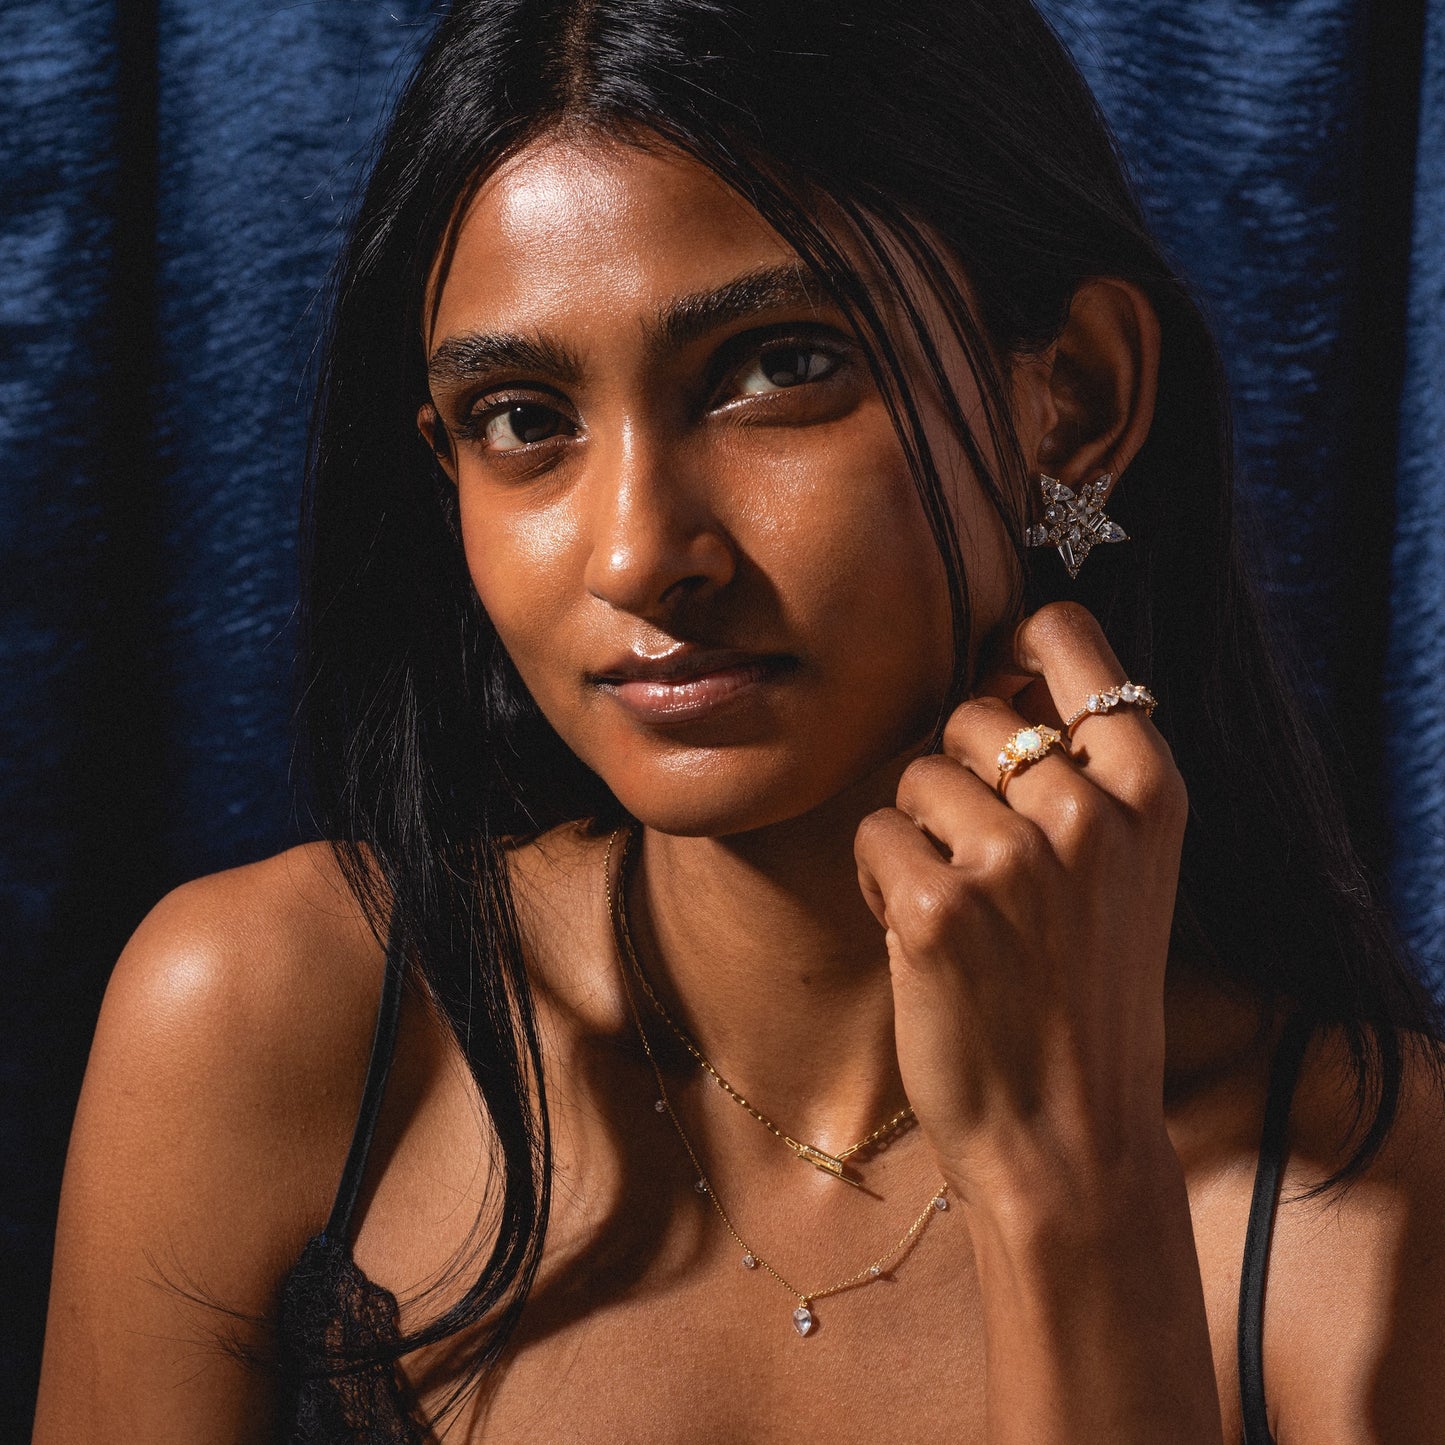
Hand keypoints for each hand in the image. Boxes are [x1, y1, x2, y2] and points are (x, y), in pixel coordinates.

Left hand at [855, 601, 1188, 1207]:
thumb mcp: (1125, 870)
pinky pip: (873, 835)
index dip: (1016, 642)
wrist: (1070, 1139)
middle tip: (982, 859)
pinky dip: (878, 881)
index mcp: (1149, 792)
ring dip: (916, 833)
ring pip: (916, 775)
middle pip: (973, 713)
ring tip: (959, 909)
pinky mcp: (938, 909)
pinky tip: (922, 938)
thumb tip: (996, 668)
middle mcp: (1088, 813)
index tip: (997, 669)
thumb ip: (1082, 770)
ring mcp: (1014, 861)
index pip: (1070, 638)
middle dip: (957, 772)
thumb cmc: (1084, 998)